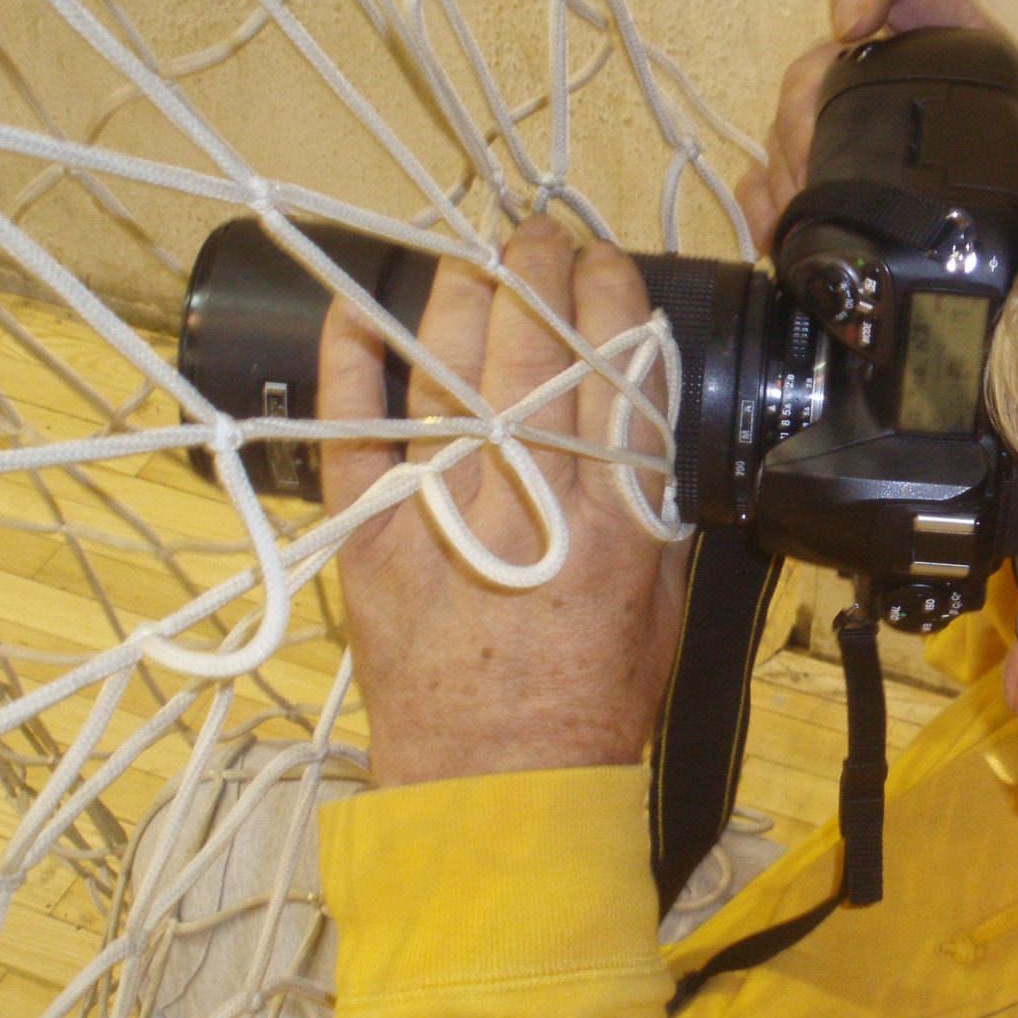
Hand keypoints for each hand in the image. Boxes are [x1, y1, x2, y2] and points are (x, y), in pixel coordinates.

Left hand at [318, 217, 689, 786]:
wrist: (498, 784)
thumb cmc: (591, 703)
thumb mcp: (665, 602)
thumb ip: (654, 509)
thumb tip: (639, 427)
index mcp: (614, 516)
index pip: (617, 366)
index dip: (613, 296)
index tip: (608, 265)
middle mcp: (529, 496)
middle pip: (535, 344)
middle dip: (539, 268)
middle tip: (539, 233)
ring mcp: (440, 507)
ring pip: (449, 363)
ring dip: (461, 291)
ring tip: (475, 255)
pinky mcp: (366, 530)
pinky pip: (352, 425)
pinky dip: (353, 361)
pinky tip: (363, 311)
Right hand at [735, 0, 1017, 252]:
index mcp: (956, 40)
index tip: (848, 20)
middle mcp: (894, 74)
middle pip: (824, 59)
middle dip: (804, 104)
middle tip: (811, 158)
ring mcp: (855, 126)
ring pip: (792, 118)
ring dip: (783, 159)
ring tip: (796, 207)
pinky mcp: (831, 177)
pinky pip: (779, 177)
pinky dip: (766, 202)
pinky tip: (770, 234)